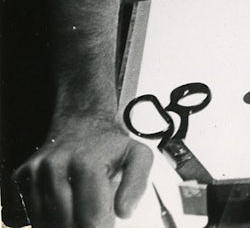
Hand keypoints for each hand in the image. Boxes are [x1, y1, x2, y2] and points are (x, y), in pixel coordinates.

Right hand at [15, 113, 151, 227]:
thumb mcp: (137, 156)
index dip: (102, 227)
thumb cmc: (111, 146)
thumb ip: (137, 184)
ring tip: (80, 210)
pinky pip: (31, 212)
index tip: (106, 224)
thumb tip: (125, 212)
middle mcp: (56, 166)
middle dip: (83, 226)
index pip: (92, 216)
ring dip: (64, 223)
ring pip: (46, 221)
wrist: (81, 124)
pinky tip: (63, 208)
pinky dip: (46, 219)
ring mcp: (35, 171)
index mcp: (87, 163)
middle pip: (67, 222)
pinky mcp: (21, 176)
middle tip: (94, 218)